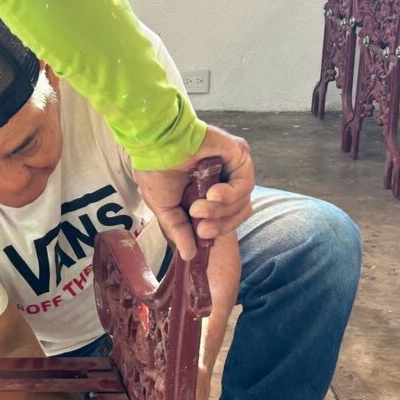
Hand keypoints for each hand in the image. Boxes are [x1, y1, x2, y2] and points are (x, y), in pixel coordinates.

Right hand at [134, 125, 253, 260]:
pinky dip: (229, 195)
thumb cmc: (155, 169)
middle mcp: (225, 178)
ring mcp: (234, 166)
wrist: (154, 144)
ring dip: (220, 210)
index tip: (200, 235)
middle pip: (239, 212)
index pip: (227, 217)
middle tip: (201, 229)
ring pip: (242, 201)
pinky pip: (245, 183)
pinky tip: (212, 193)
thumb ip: (180, 231)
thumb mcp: (166, 209)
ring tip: (197, 208)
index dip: (217, 229)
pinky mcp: (239, 154)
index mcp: (208, 191)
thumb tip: (188, 256)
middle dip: (220, 225)